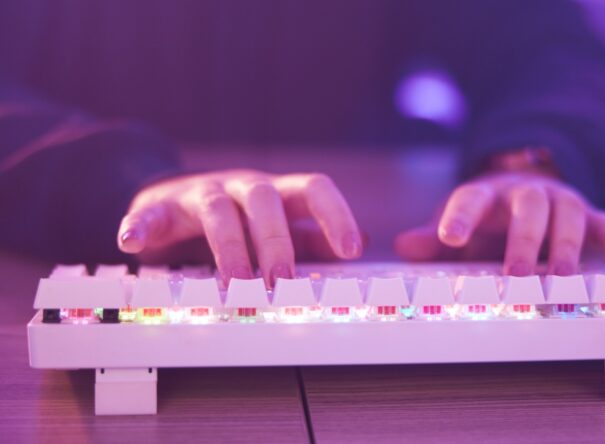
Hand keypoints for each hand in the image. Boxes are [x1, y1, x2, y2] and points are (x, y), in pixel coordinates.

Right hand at [117, 170, 362, 285]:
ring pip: (217, 210)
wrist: (174, 199)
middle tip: (284, 281)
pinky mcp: (161, 208)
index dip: (334, 215)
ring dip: (228, 246)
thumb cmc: (236, 220)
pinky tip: (132, 244)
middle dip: (276, 241)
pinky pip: (149, 215)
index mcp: (277, 192)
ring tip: (234, 283)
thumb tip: (358, 246)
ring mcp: (200, 194)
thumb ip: (311, 237)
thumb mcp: (277, 226)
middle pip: (264, 200)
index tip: (350, 249)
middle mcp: (242, 187)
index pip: (314, 189)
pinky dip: (141, 228)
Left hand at [395, 171, 604, 274]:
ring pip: (568, 214)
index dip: (460, 217)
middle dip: (522, 240)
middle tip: (515, 274)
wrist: (528, 194)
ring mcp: (562, 202)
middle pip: (528, 207)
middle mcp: (526, 194)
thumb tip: (406, 246)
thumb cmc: (488, 220)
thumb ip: (432, 238)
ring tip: (560, 278)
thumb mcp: (458, 226)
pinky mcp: (591, 217)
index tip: (448, 238)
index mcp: (488, 194)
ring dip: (565, 245)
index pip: (470, 199)